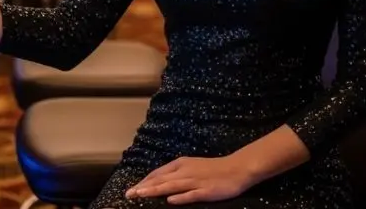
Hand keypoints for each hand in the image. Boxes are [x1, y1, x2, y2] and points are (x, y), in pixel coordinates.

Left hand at [125, 156, 253, 204]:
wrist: (236, 168)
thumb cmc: (212, 168)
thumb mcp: (191, 166)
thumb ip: (176, 174)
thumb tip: (159, 182)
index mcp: (180, 164)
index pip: (158, 173)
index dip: (144, 181)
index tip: (132, 189)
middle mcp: (185, 171)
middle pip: (161, 180)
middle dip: (143, 187)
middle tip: (129, 194)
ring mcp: (195, 181)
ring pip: (171, 186)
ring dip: (155, 190)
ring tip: (141, 195)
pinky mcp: (206, 191)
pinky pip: (191, 195)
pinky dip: (180, 197)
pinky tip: (170, 201)